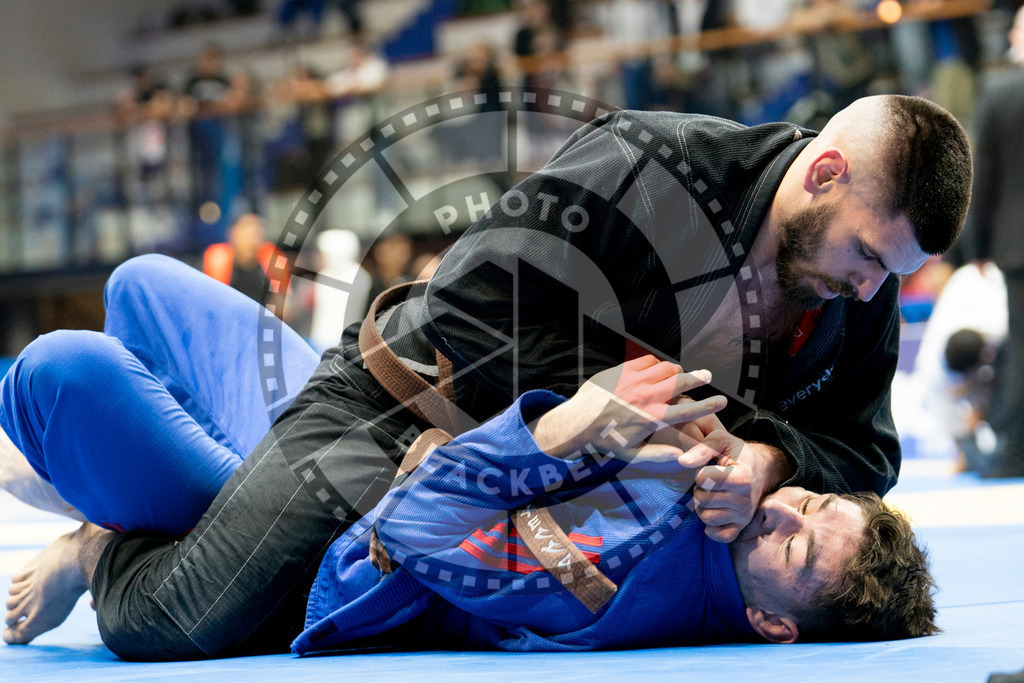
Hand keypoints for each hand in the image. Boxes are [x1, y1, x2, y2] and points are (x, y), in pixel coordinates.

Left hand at [532, 355, 726, 458]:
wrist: (576, 422)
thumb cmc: (605, 441)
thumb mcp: (631, 455)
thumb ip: (658, 455)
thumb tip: (682, 457)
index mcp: (651, 418)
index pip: (688, 410)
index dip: (708, 405)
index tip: (722, 400)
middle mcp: (645, 396)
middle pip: (681, 382)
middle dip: (698, 378)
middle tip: (707, 376)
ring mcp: (633, 380)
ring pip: (665, 368)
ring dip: (676, 370)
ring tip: (680, 374)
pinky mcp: (622, 370)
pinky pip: (647, 361)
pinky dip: (656, 364)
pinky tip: (657, 370)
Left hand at [682, 433, 789, 541]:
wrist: (757, 469)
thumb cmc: (735, 453)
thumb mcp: (721, 441)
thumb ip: (702, 448)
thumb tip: (682, 461)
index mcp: (742, 477)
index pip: (704, 479)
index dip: (701, 472)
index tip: (710, 468)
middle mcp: (745, 500)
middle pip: (702, 500)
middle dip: (699, 489)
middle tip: (709, 483)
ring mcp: (744, 516)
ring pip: (706, 518)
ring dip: (702, 506)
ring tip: (711, 494)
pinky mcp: (741, 527)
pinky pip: (721, 537)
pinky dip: (712, 528)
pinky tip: (713, 512)